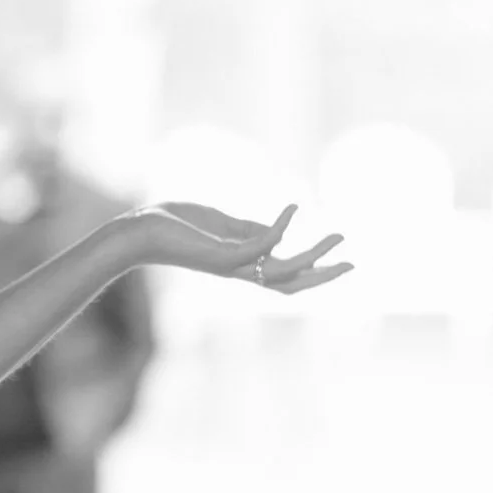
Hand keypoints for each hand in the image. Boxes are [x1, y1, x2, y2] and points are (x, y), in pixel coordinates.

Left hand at [123, 202, 352, 293]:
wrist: (139, 231)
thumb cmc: (173, 225)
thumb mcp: (218, 224)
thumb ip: (246, 228)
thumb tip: (277, 231)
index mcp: (241, 264)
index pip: (284, 276)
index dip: (313, 271)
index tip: (340, 259)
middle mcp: (240, 271)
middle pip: (291, 284)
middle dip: (323, 277)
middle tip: (353, 263)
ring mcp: (231, 265)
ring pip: (284, 271)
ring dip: (314, 255)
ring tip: (338, 235)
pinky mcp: (220, 255)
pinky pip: (260, 246)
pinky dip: (280, 228)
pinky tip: (293, 208)